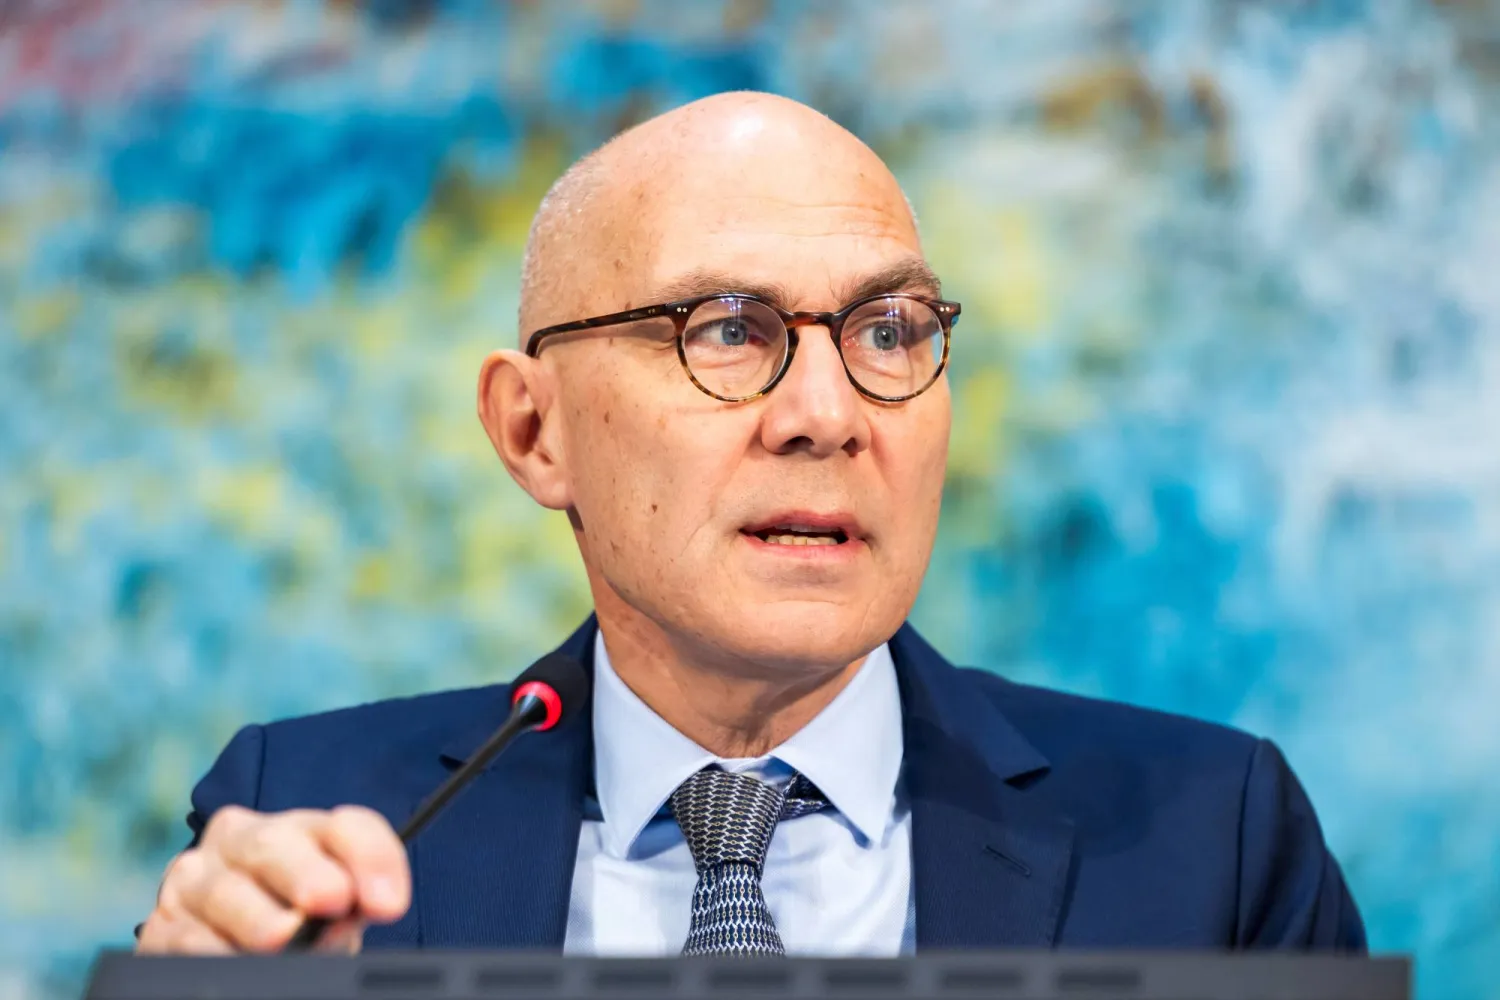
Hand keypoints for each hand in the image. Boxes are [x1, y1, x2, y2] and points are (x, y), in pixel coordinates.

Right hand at [135, 805, 409, 953]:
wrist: (232, 950)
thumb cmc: (302, 927)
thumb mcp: (337, 913)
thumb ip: (350, 906)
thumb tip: (344, 922)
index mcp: (299, 830)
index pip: (345, 826)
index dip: (371, 857)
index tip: (389, 903)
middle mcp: (241, 841)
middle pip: (275, 843)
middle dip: (305, 872)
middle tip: (331, 899)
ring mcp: (196, 879)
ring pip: (225, 889)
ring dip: (257, 917)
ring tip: (282, 937)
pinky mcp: (162, 925)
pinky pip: (185, 935)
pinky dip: (212, 950)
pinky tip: (233, 960)